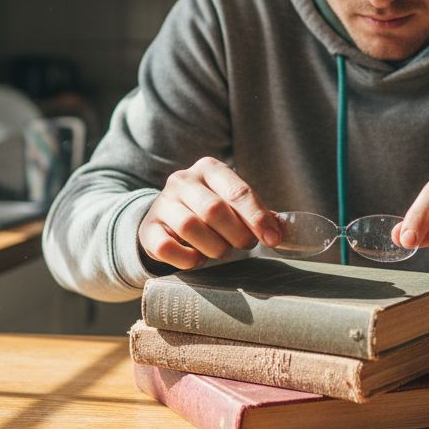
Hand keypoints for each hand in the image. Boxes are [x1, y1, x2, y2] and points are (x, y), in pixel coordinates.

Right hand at [138, 157, 279, 269]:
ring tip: (222, 251)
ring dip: (214, 247)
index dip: (258, 218)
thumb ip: (257, 214)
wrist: (165, 218)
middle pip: (214, 209)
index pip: (238, 191)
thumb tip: (280, 231)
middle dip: (237, 234)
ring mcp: (162, 203)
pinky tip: (196, 259)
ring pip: (190, 227)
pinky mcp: (148, 229)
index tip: (272, 239)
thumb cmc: (209, 211)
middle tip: (245, 245)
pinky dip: (186, 259)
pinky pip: (166, 247)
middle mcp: (183, 180)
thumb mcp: (232, 204)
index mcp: (209, 168)